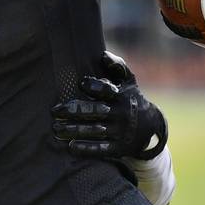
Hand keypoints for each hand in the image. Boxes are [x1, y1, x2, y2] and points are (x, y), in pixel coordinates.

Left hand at [52, 51, 167, 159]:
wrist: (151, 129)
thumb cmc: (131, 99)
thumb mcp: (129, 82)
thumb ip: (118, 67)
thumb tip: (102, 55)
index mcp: (121, 95)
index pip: (106, 90)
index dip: (93, 86)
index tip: (80, 84)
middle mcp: (120, 113)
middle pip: (96, 111)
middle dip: (74, 110)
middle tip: (54, 111)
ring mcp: (120, 131)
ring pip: (95, 130)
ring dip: (74, 130)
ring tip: (56, 129)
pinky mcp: (119, 148)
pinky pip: (101, 149)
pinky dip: (86, 148)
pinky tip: (70, 146)